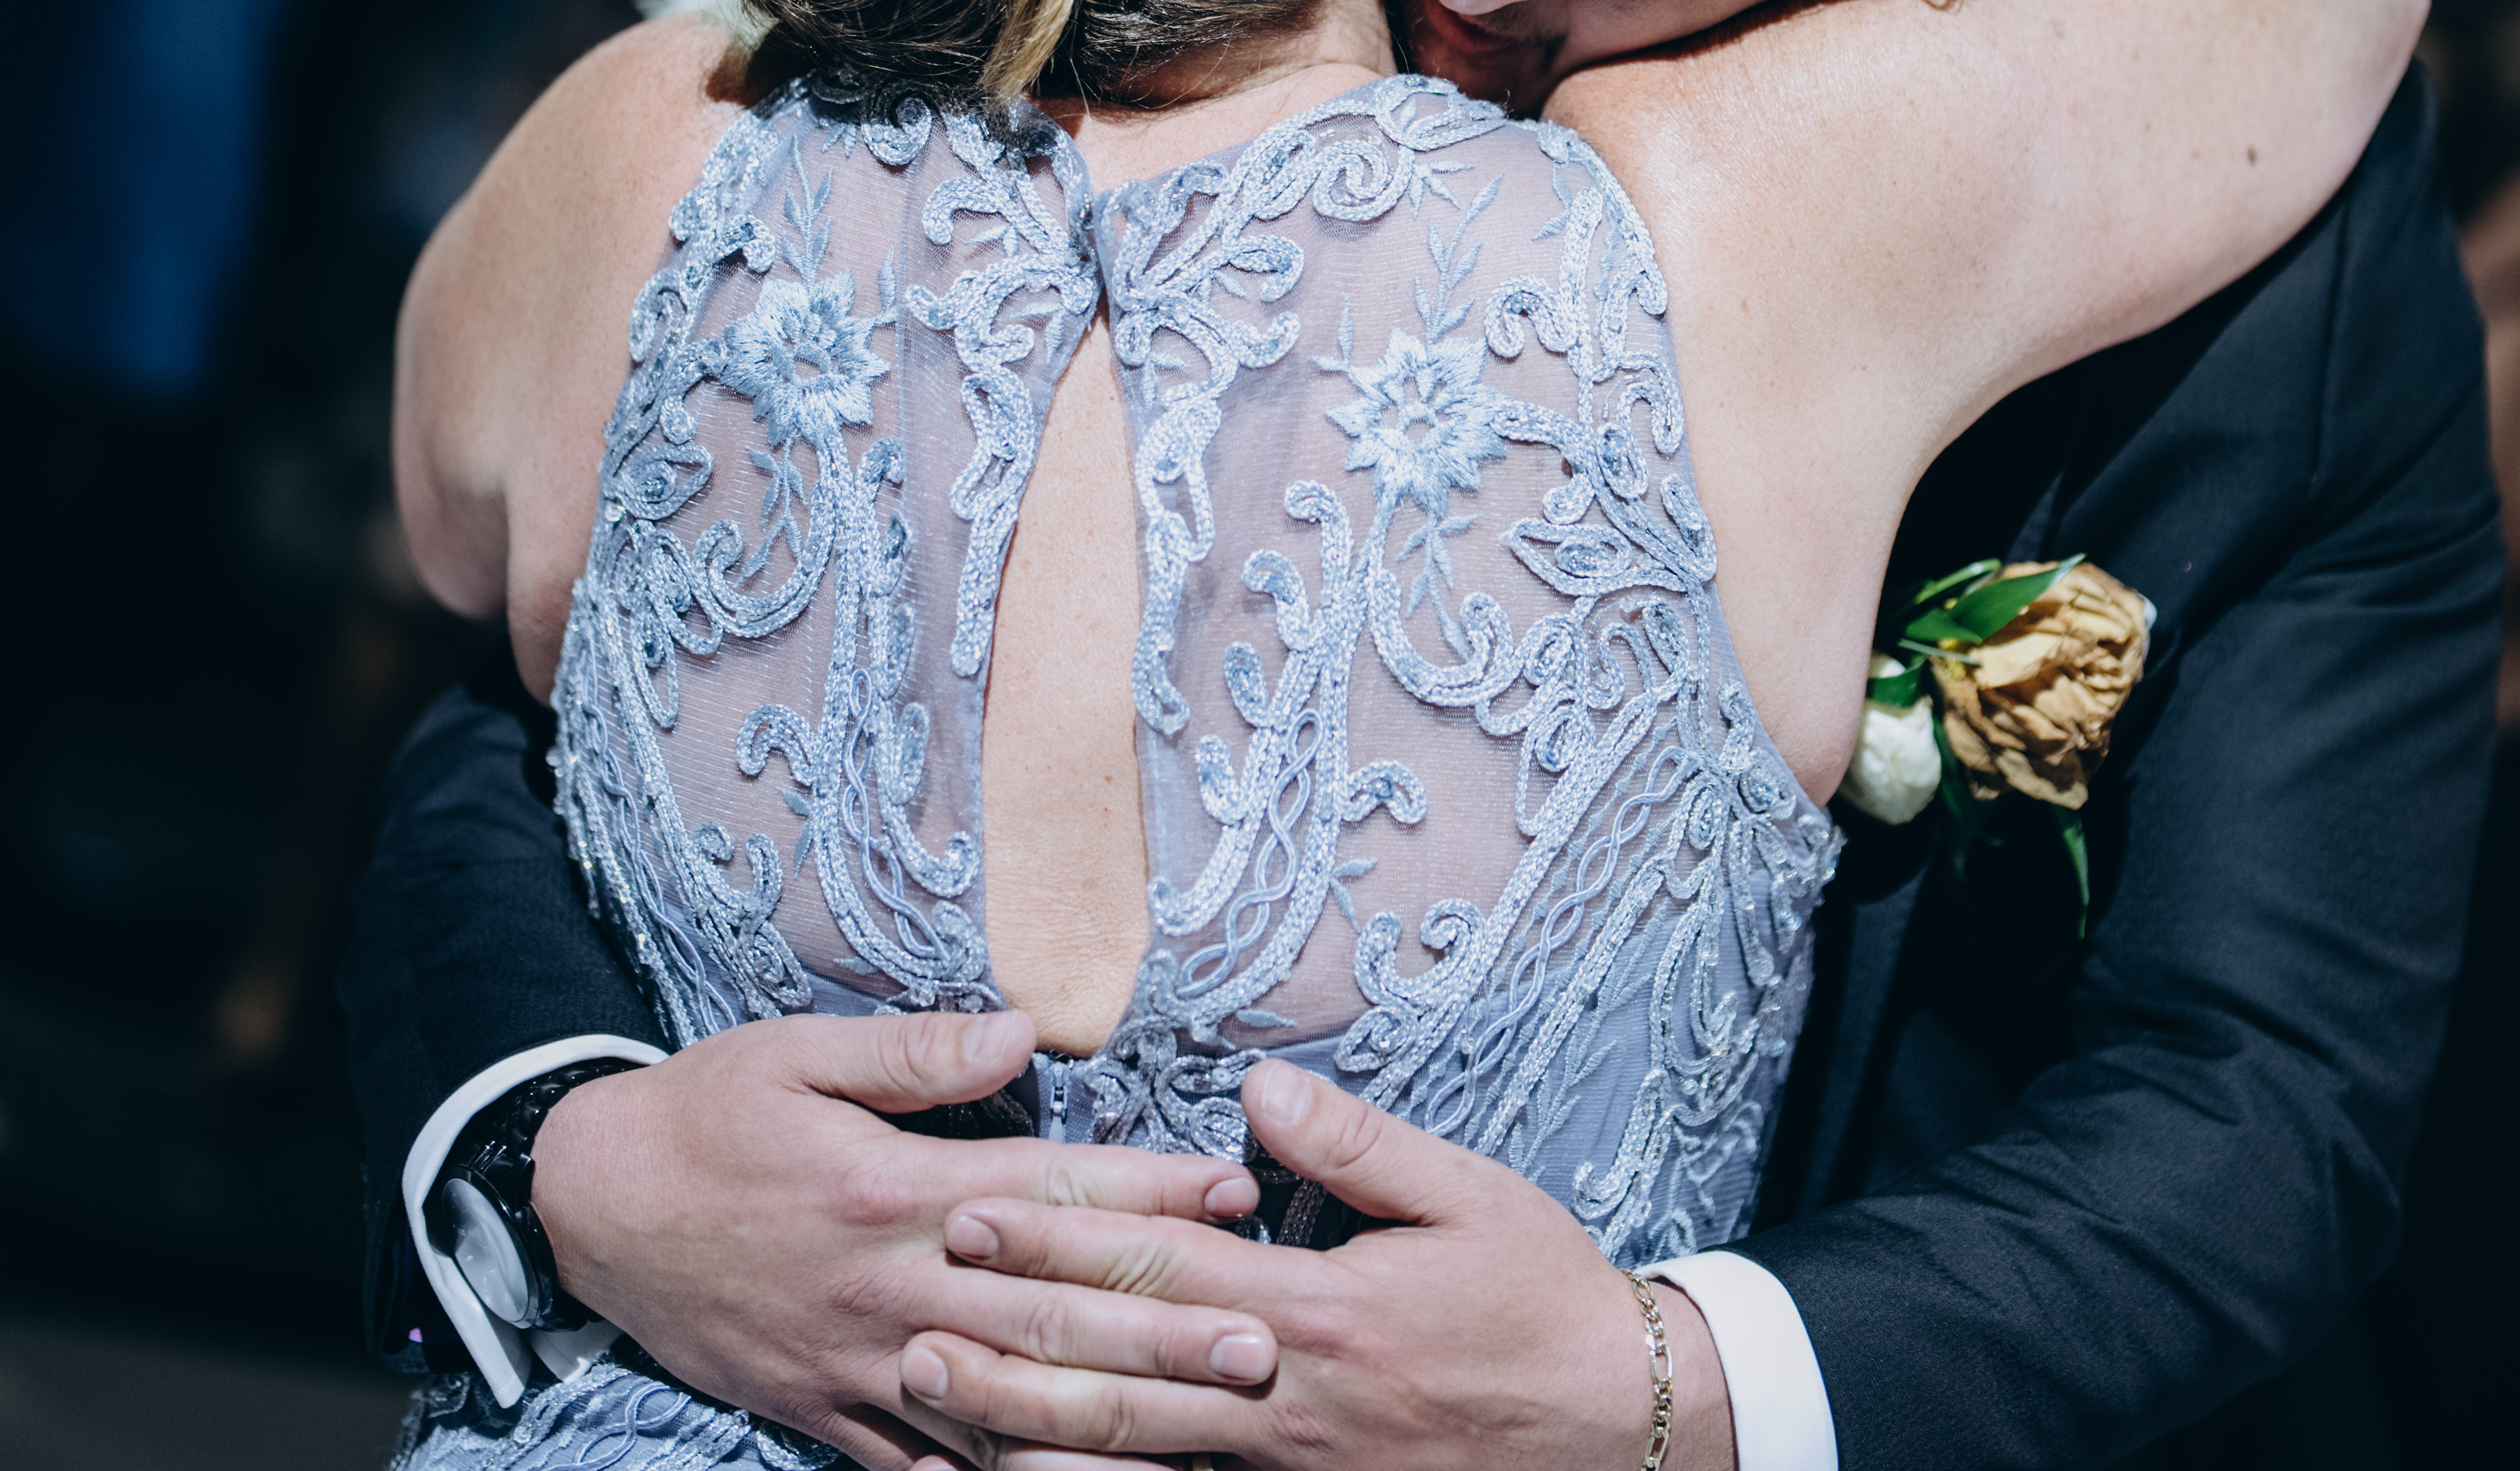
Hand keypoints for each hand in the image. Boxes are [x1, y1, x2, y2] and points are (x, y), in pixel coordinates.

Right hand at [530, 1012, 1281, 1470]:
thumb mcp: (797, 1053)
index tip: (1235, 1191)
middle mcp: (889, 1283)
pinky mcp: (824, 1410)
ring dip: (1104, 1421)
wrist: (589, 1208)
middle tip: (1264, 1340)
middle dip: (1163, 1327)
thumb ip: (912, 1051)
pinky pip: (921, 1465)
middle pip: (1048, 1309)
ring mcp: (858, 1361)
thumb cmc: (706, 1113)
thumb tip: (1021, 1031)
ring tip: (1198, 1434)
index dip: (1146, 1189)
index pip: (1049, 1188)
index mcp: (893, 1187)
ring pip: (1000, 1402)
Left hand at [900, 1059, 1733, 1470]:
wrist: (1613, 1424)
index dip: (1055, 1242)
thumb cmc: (1540, 1297)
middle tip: (907, 1323)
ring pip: (1129, 1460)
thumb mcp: (1465, 1196)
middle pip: (1116, 1376)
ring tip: (936, 1409)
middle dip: (1006, 1348)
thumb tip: (1259, 1086)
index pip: (1155, 1268)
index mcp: (1315, 1310)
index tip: (969, 1213)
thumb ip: (1354, 1145)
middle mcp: (1282, 1400)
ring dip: (1024, 1436)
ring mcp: (1287, 1470)